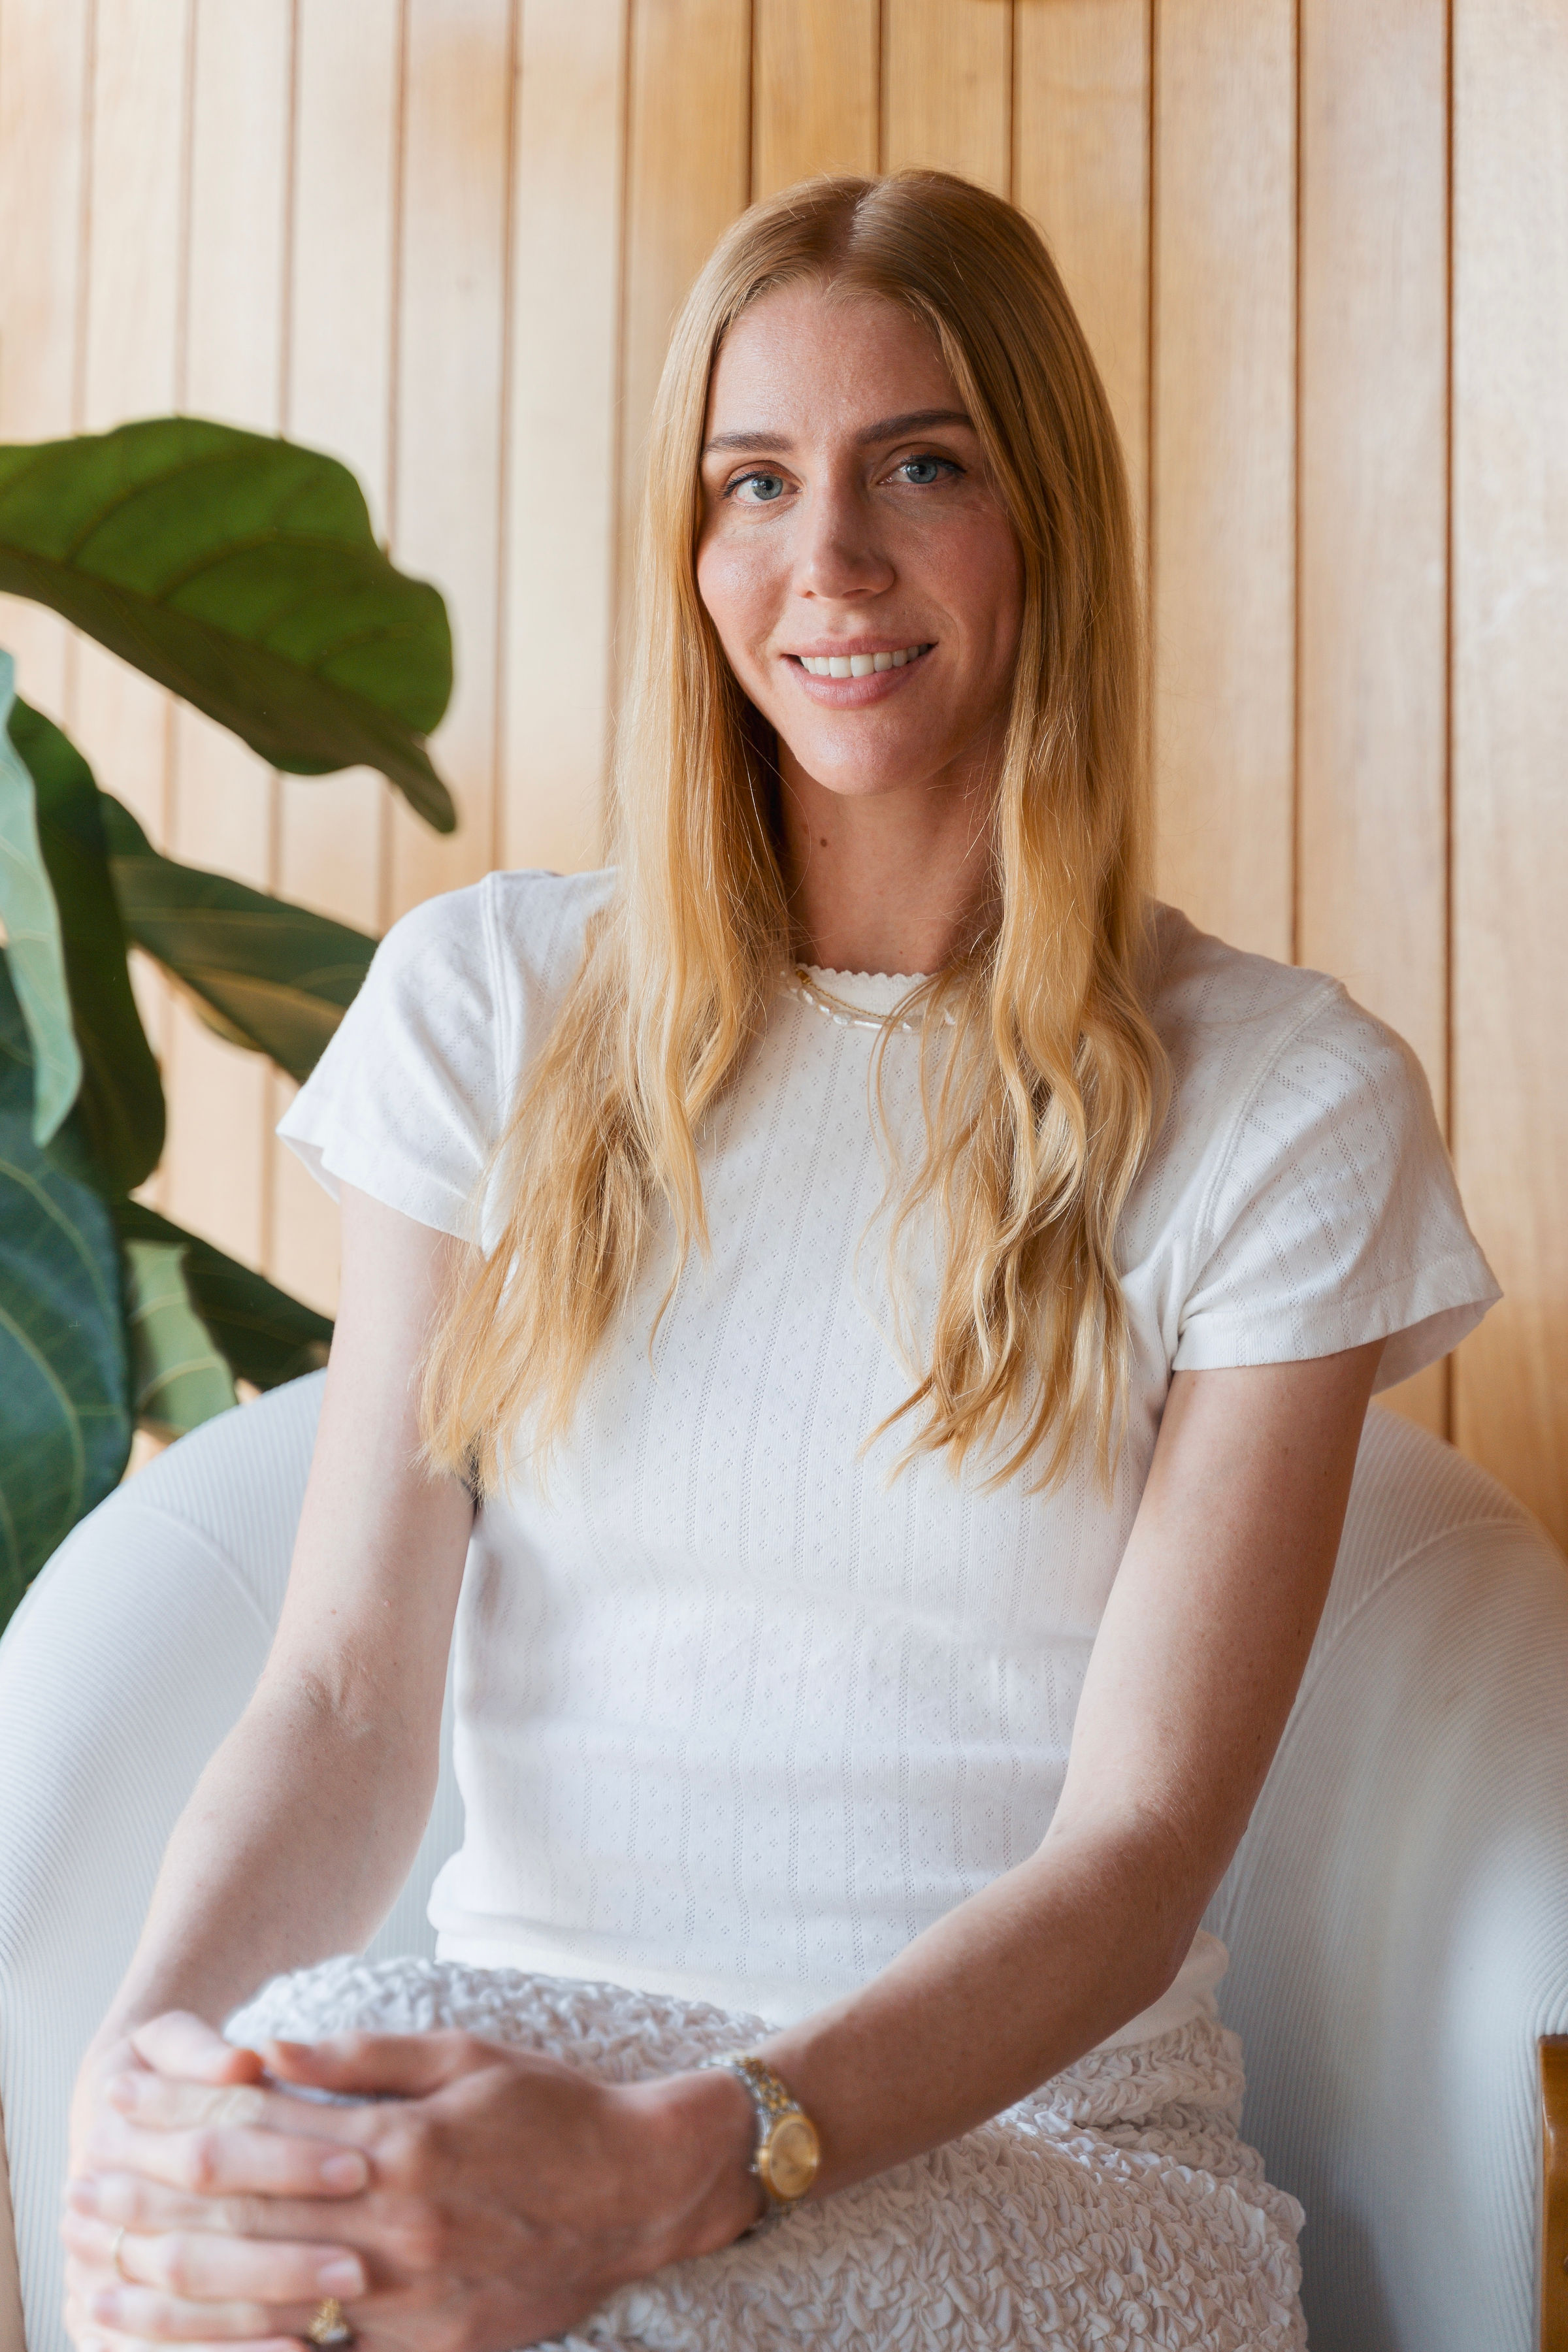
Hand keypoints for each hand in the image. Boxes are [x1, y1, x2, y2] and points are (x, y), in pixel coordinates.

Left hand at [67, 2021, 759, 2351]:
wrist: (643, 2190)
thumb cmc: (553, 2107)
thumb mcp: (464, 2053)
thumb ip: (363, 2060)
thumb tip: (267, 2053)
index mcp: (403, 2145)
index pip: (265, 2140)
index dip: (184, 2128)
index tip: (124, 2119)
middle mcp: (399, 2227)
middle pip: (250, 2228)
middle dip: (157, 2215)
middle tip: (90, 2206)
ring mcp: (415, 2298)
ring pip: (273, 2305)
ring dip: (183, 2297)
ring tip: (113, 2288)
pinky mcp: (433, 2348)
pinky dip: (260, 2349)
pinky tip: (208, 2343)